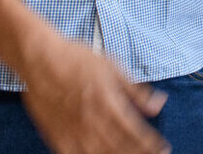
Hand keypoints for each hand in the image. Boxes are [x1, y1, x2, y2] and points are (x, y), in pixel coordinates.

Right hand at [15, 34, 168, 153]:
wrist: (39, 58)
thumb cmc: (75, 58)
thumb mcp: (112, 67)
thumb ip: (136, 90)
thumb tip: (159, 104)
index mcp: (108, 102)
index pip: (135, 131)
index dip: (151, 144)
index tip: (163, 149)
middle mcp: (92, 119)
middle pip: (121, 146)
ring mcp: (73, 129)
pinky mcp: (56, 135)